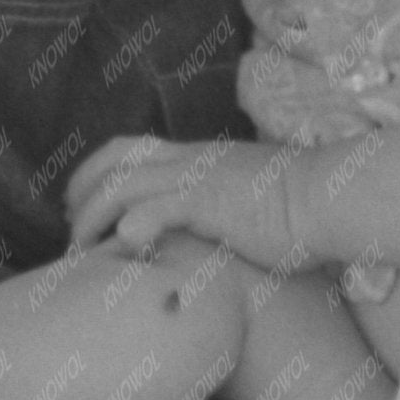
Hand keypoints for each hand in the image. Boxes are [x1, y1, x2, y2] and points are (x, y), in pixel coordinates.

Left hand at [65, 135, 307, 268]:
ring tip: (80, 251)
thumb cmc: (301, 205)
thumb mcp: (247, 197)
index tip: (80, 201)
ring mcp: (197, 178)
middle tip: (68, 228)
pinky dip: (132, 227)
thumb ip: (220, 207)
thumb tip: (208, 231)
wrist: (330, 197)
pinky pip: (156, 209)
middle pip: (113, 160)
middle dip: (81, 191)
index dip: (96, 171)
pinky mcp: (208, 202)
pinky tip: (124, 248)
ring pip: (121, 186)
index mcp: (197, 156)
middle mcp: (189, 160)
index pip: (130, 148)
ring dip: (92, 218)